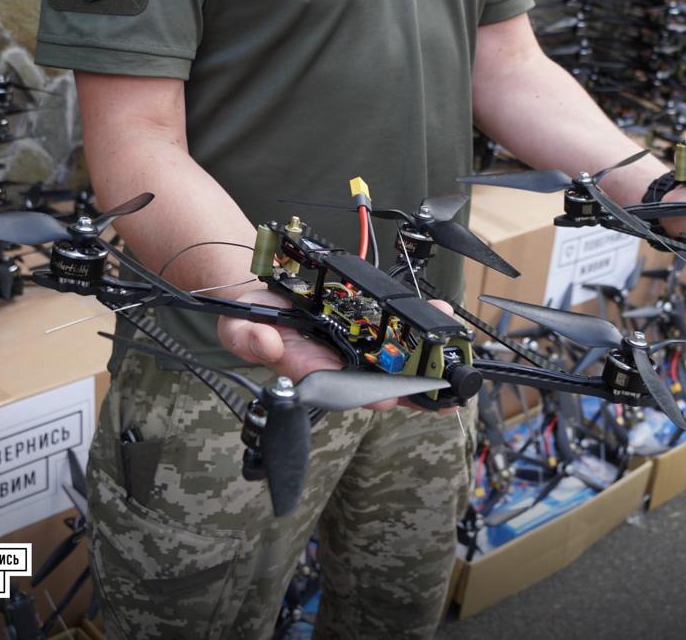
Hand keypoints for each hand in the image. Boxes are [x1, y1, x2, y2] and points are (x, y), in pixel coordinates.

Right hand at [217, 284, 454, 411]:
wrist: (261, 290)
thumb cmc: (251, 315)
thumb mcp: (238, 324)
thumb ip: (248, 337)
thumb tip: (266, 344)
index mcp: (304, 367)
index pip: (335, 386)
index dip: (359, 392)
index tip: (383, 396)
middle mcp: (333, 362)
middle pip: (374, 383)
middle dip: (405, 387)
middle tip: (432, 390)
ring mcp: (350, 346)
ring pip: (390, 362)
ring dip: (420, 363)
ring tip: (447, 362)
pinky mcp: (362, 327)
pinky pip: (393, 332)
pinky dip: (419, 326)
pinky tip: (442, 321)